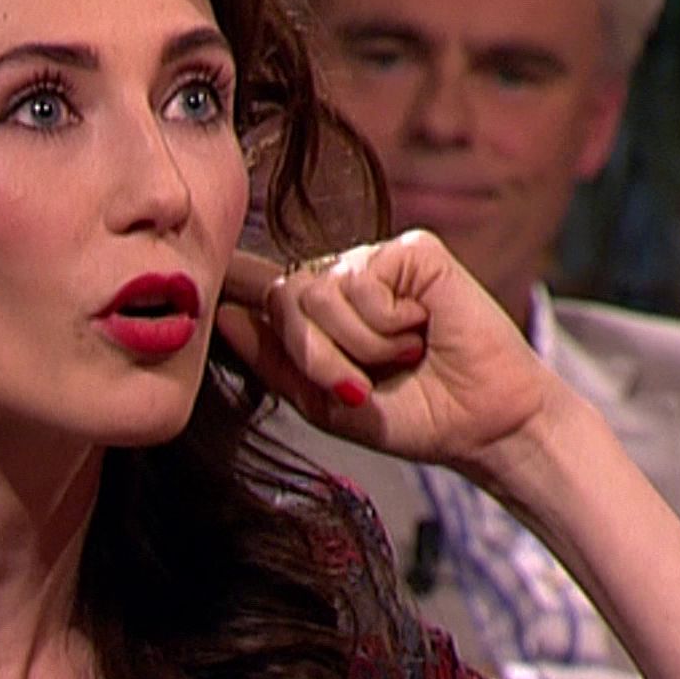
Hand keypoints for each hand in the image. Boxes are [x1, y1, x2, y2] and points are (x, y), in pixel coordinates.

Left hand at [216, 230, 560, 477]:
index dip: (229, 276)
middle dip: (315, 355)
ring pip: (318, 292)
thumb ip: (274, 363)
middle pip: (281, 297)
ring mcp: (375, 261)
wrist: (481, 427)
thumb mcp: (325, 404)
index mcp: (316, 315)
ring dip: (359, 345)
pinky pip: (364, 283)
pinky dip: (388, 324)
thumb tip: (223, 315)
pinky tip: (422, 330)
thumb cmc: (410, 416)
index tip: (197, 265)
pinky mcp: (413, 251)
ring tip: (402, 356)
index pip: (261, 287)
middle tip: (360, 384)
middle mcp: (340, 279)